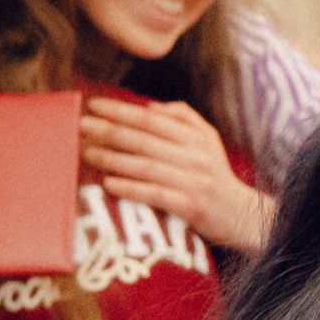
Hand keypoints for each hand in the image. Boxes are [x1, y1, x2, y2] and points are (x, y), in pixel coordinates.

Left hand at [80, 97, 271, 251]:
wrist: (238, 214)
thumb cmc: (213, 174)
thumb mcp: (207, 140)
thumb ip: (182, 118)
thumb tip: (149, 108)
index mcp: (197, 138)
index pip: (153, 120)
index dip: (122, 111)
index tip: (93, 105)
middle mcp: (196, 157)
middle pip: (145, 141)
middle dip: (110, 131)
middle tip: (81, 125)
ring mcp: (193, 182)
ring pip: (146, 166)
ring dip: (113, 158)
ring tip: (86, 152)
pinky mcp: (190, 207)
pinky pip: (154, 195)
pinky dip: (130, 188)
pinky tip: (108, 183)